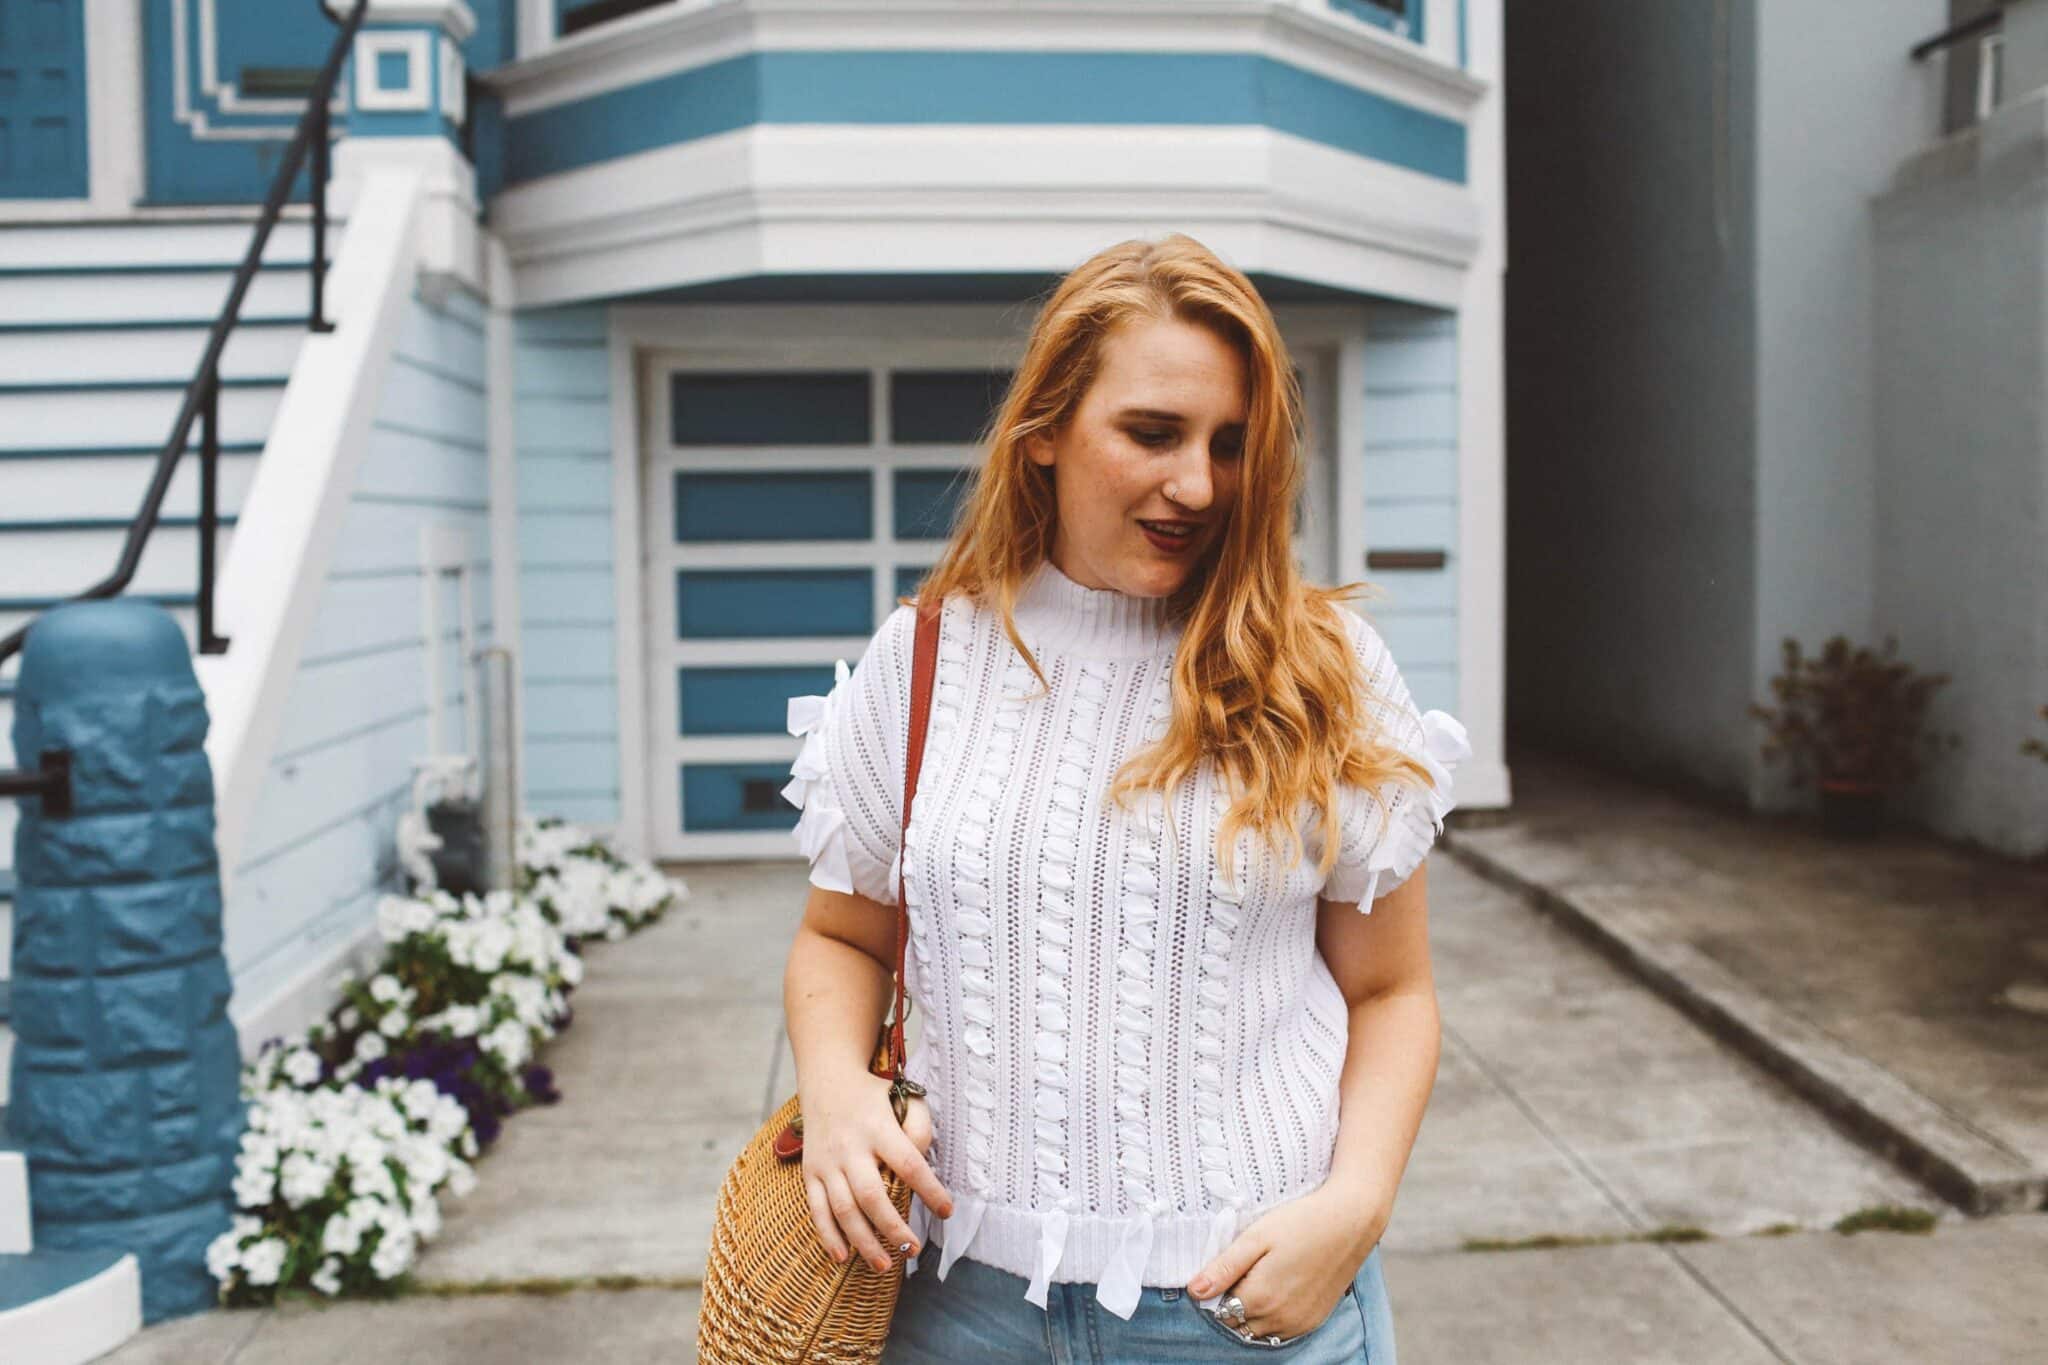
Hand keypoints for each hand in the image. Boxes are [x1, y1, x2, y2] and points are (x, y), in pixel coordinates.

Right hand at [798, 1071, 953, 1274]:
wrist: (827, 1078)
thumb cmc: (875, 1094)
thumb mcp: (904, 1098)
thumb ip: (919, 1129)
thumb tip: (921, 1165)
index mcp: (878, 1127)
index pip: (908, 1163)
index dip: (929, 1190)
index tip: (946, 1211)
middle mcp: (850, 1146)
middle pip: (871, 1195)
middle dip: (892, 1228)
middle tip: (913, 1250)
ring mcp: (827, 1161)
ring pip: (843, 1209)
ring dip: (864, 1241)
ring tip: (885, 1265)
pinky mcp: (811, 1172)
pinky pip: (817, 1209)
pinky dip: (828, 1236)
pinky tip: (843, 1257)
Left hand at [1185, 1183, 1388, 1339]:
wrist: (1351, 1220)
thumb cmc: (1301, 1222)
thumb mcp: (1256, 1237)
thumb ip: (1224, 1268)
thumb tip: (1195, 1291)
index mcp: (1260, 1298)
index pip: (1220, 1310)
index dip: (1218, 1289)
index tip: (1228, 1266)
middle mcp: (1279, 1319)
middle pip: (1238, 1323)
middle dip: (1233, 1302)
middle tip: (1247, 1268)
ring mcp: (1299, 1323)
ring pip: (1259, 1330)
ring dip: (1253, 1312)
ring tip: (1265, 1274)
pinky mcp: (1314, 1321)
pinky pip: (1282, 1331)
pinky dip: (1273, 1316)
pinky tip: (1281, 1285)